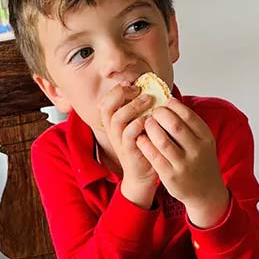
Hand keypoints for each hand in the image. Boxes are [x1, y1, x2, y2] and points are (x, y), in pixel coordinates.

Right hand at [98, 82, 158, 207]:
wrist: (144, 173)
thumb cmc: (145, 145)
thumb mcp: (140, 123)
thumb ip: (141, 108)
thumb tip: (152, 88)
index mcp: (113, 121)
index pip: (106, 100)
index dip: (117, 90)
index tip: (134, 85)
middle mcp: (112, 130)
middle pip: (107, 106)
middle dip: (122, 94)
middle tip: (139, 90)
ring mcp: (119, 140)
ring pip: (117, 118)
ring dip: (133, 106)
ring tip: (149, 100)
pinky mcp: (128, 150)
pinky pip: (129, 134)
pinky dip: (139, 123)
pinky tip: (150, 120)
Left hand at [136, 98, 229, 226]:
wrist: (206, 192)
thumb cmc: (200, 161)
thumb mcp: (202, 142)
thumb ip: (190, 125)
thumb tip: (170, 101)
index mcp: (206, 138)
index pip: (188, 115)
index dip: (173, 106)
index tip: (164, 102)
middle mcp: (197, 151)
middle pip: (175, 125)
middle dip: (159, 114)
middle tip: (152, 111)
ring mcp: (183, 164)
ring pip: (162, 140)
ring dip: (150, 128)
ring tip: (146, 123)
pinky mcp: (170, 176)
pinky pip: (154, 156)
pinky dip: (145, 144)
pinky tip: (140, 138)